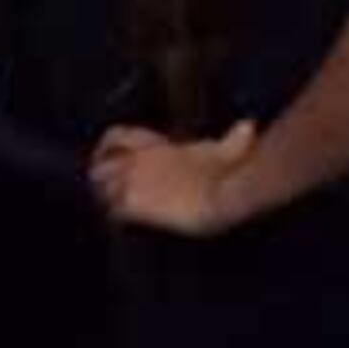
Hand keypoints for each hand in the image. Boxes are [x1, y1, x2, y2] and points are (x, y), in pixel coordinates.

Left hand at [91, 118, 258, 234]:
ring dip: (102, 195)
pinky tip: (117, 222)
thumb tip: (249, 125)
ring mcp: (133, 182)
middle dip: (100, 175)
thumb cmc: (229, 171)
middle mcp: (138, 161)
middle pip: (100, 164)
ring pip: (99, 185)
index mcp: (156, 147)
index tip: (110, 155)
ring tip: (107, 206)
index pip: (116, 137)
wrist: (223, 194)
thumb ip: (234, 138)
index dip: (109, 147)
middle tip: (104, 188)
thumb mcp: (229, 149)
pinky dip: (112, 215)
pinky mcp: (135, 204)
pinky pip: (112, 209)